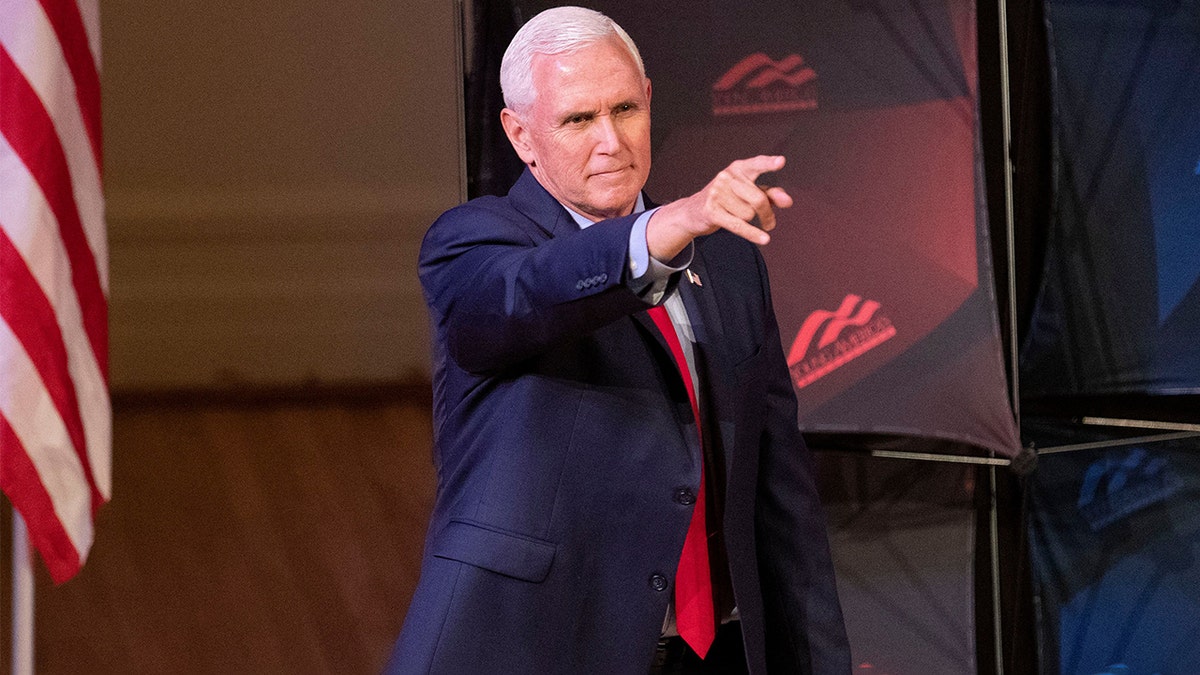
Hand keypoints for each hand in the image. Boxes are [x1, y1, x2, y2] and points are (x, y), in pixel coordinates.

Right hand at [646, 155, 792, 260]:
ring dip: (750, 221)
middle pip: (758, 199)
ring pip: (749, 214)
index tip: (781, 162)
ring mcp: (717, 193)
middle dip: (767, 213)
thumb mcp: (748, 193)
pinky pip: (739, 225)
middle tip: (769, 222)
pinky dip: (752, 234)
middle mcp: (726, 177)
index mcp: (738, 168)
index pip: (756, 165)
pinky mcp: (712, 211)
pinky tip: (764, 239)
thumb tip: (788, 201)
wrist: (693, 212)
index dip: (768, 164)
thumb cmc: (726, 200)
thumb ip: (770, 194)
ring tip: (738, 217)